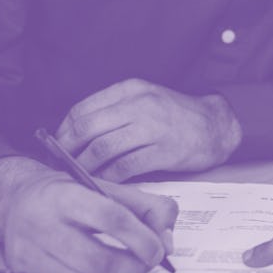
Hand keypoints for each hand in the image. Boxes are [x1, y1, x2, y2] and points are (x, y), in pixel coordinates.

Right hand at [0, 160, 177, 272]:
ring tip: (132, 269)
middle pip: (96, 259)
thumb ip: (145, 207)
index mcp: (65, 194)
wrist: (15, 200)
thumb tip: (168, 242)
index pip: (109, 216)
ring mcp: (30, 253)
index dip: (140, 237)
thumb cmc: (68, 192)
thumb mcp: (105, 185)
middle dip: (132, 267)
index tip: (159, 249)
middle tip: (149, 263)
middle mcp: (42, 224)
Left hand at [56, 78, 241, 181]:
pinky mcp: (163, 151)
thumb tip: (76, 131)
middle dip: (66, 150)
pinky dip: (108, 177)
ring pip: (102, 149)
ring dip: (83, 166)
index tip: (56, 145)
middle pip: (88, 128)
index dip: (63, 130)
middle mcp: (139, 105)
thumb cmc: (175, 115)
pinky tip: (102, 182)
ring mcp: (152, 128)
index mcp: (130, 89)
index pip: (83, 109)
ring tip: (77, 176)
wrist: (216, 125)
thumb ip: (115, 109)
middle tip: (59, 164)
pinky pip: (125, 167)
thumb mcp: (145, 98)